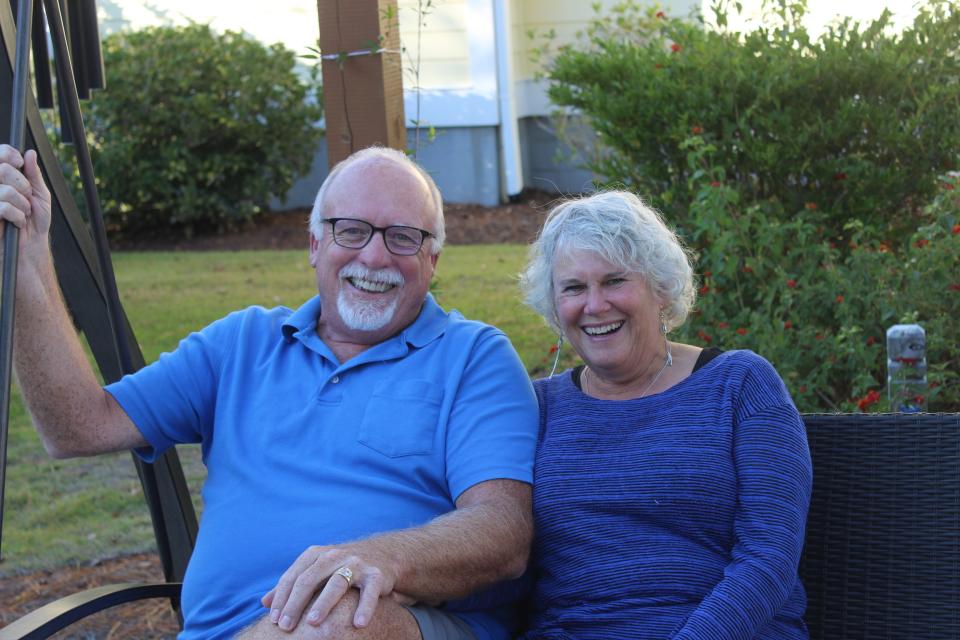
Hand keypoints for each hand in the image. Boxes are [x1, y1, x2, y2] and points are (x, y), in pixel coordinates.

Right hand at [0, 145, 51, 247]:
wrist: (30, 244)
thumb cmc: (34, 220)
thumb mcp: (40, 194)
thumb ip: (33, 174)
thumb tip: (30, 154)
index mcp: (2, 178)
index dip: (9, 154)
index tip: (20, 163)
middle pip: (2, 169)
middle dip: (23, 185)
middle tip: (27, 197)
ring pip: (5, 190)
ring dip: (22, 204)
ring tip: (24, 212)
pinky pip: (3, 207)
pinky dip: (17, 215)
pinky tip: (18, 221)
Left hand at [261, 542, 398, 631]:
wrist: (383, 554)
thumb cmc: (342, 567)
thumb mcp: (316, 570)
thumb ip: (292, 584)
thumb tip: (264, 602)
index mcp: (316, 555)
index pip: (293, 576)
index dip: (282, 598)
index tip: (274, 620)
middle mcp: (334, 556)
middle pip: (310, 579)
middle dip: (295, 604)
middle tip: (285, 627)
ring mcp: (356, 563)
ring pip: (337, 583)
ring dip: (324, 603)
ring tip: (313, 623)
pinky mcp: (376, 574)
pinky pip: (370, 591)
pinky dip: (364, 607)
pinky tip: (358, 624)